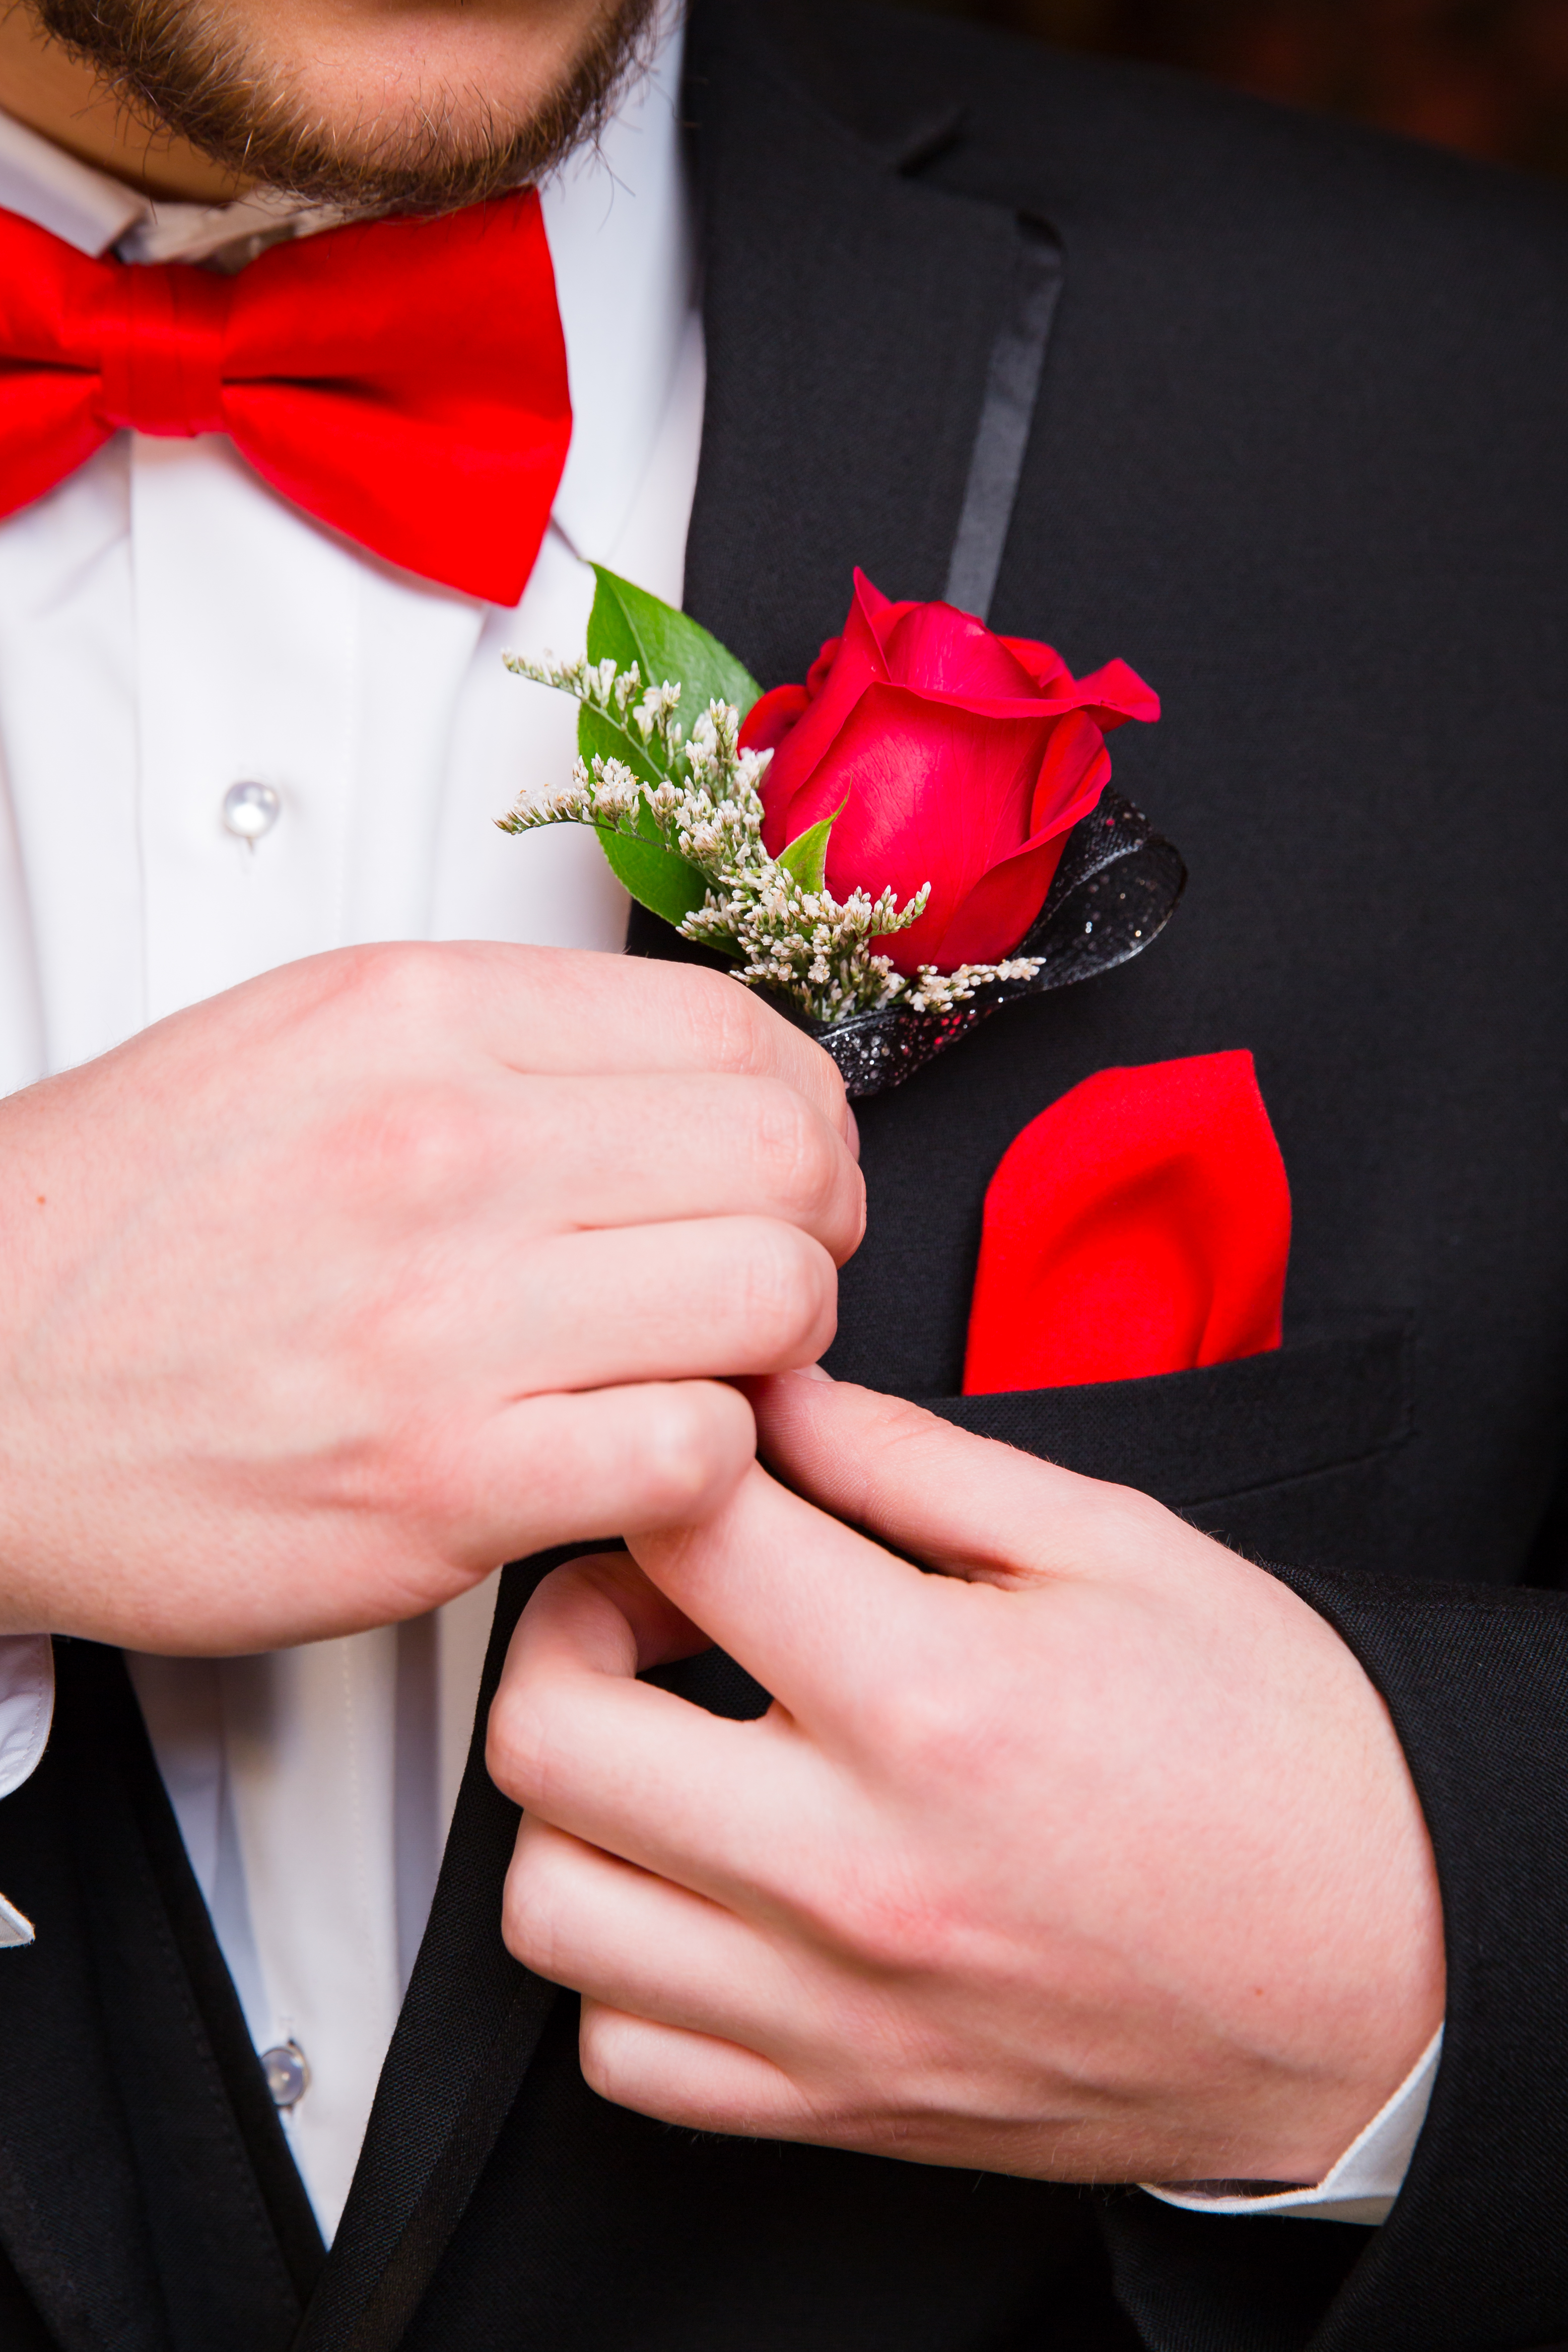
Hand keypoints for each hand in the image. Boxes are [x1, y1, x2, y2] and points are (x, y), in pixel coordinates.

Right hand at [0, 945, 860, 1651]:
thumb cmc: (127, 1228)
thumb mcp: (302, 1040)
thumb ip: (507, 1041)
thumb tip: (690, 1079)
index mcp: (420, 1018)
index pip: (737, 1035)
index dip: (804, 1112)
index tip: (781, 1162)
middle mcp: (443, 1150)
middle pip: (786, 1162)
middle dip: (816, 1225)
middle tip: (767, 1268)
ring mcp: (447, 1324)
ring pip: (771, 1303)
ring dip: (773, 1349)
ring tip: (702, 1363)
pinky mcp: (443, 1487)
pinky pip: (695, 1454)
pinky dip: (702, 1463)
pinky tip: (635, 1451)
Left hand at [490, 1372, 1444, 2188]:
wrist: (1380, 1974)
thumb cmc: (1273, 1760)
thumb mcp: (1117, 1546)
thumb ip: (914, 1461)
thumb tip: (777, 1398)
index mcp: (934, 1702)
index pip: (682, 1533)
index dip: (668, 1452)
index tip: (701, 1453)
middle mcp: (857, 1871)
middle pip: (549, 1727)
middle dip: (568, 1613)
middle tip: (649, 1585)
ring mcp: (835, 2008)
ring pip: (548, 1901)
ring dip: (573, 1791)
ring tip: (656, 1733)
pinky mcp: (839, 2103)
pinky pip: (623, 2048)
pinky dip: (619, 1955)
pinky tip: (691, 1879)